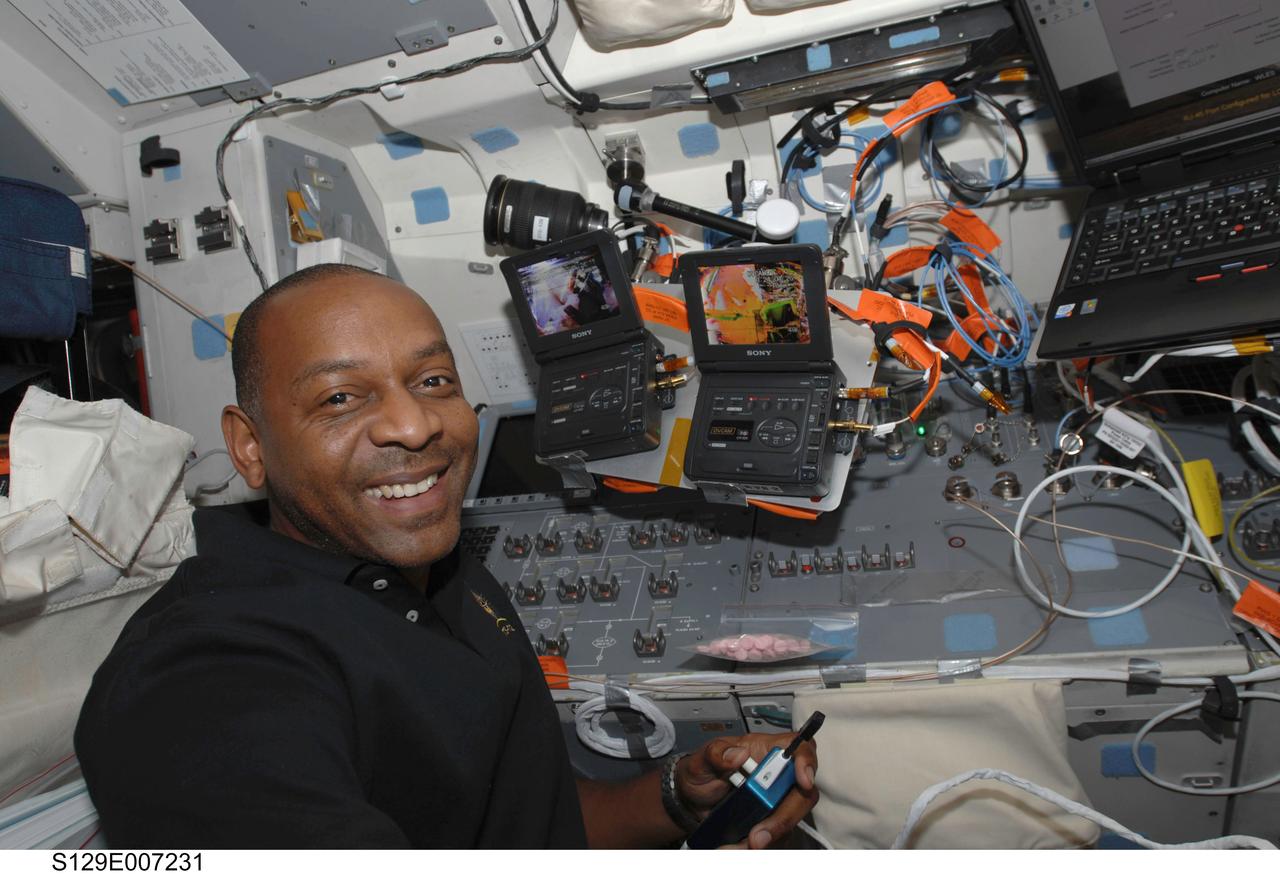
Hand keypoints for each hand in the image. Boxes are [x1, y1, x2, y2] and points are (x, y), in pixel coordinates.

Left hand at [676, 731, 818, 848]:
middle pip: (802, 793)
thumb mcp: (701, 760)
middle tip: (759, 834)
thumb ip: (716, 754)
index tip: (803, 780)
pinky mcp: (772, 821)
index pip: (798, 748)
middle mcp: (777, 775)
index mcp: (765, 751)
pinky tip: (738, 845)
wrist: (692, 802)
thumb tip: (737, 754)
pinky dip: (759, 846)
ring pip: (791, 821)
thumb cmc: (702, 773)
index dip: (806, 761)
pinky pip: (777, 838)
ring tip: (741, 843)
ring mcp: (777, 800)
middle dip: (784, 817)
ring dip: (769, 837)